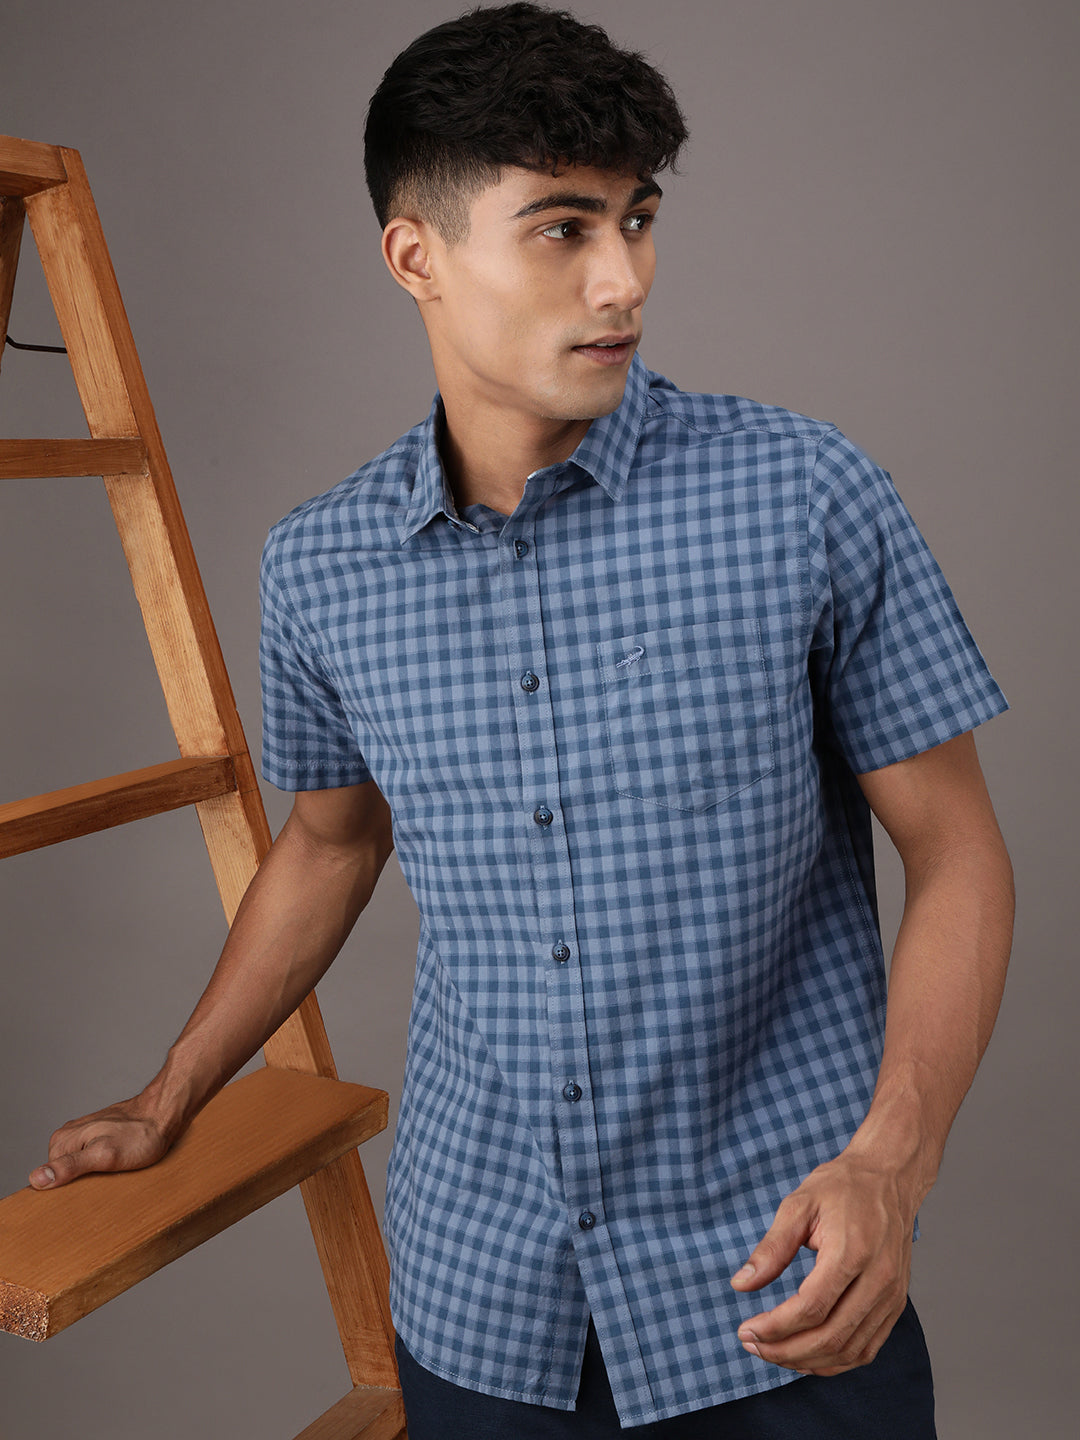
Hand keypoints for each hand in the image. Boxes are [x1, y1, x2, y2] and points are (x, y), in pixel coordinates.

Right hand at [28, 1098, 174, 1189]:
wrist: (165, 1114)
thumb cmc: (140, 1134)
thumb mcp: (104, 1155)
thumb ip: (70, 1166)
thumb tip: (37, 1178)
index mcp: (62, 1141)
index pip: (48, 1180)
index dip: (63, 1193)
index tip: (82, 1199)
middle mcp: (69, 1137)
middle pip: (64, 1176)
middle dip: (80, 1186)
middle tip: (103, 1187)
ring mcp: (85, 1136)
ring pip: (79, 1170)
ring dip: (93, 1179)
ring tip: (111, 1179)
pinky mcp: (100, 1138)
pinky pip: (92, 1162)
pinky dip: (102, 1171)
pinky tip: (115, 1172)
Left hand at [729, 1150, 915, 1375]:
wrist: (888, 1177)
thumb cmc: (842, 1187)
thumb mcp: (798, 1205)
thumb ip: (771, 1248)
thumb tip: (740, 1284)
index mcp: (853, 1252)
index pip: (812, 1308)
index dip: (775, 1327)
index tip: (746, 1330)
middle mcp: (879, 1280)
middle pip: (831, 1337)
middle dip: (786, 1350)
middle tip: (752, 1345)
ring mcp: (892, 1296)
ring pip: (850, 1351)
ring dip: (808, 1361)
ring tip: (773, 1352)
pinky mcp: (896, 1304)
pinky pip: (867, 1349)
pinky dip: (835, 1361)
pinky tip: (808, 1355)